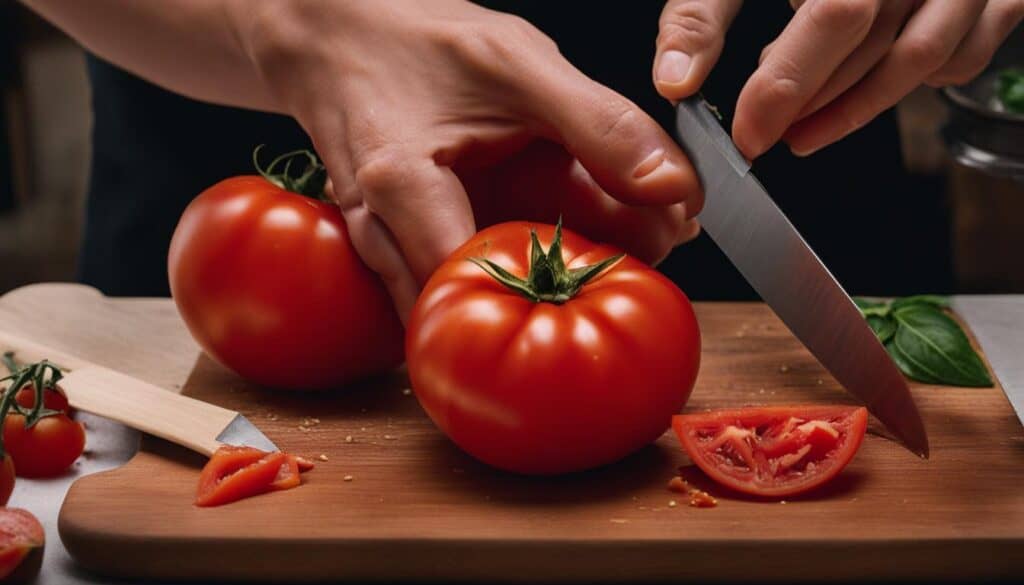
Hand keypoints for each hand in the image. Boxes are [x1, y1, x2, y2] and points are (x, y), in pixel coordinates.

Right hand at [231, 0, 701, 317]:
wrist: (332, 38)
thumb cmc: (416, 39)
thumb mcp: (519, 64)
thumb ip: (600, 125)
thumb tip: (675, 189)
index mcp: (402, 188)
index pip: (488, 285)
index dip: (572, 290)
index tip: (640, 268)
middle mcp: (382, 236)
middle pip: (481, 307)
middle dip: (565, 296)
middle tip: (643, 257)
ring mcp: (382, 250)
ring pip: (466, 300)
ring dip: (540, 286)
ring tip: (616, 248)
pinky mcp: (394, 249)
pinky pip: (452, 278)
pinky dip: (508, 267)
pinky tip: (560, 239)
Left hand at [653, 0, 1023, 158]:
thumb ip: (700, 13)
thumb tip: (674, 83)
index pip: (836, 14)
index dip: (788, 82)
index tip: (749, 133)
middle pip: (877, 44)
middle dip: (813, 102)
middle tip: (766, 132)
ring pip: (924, 59)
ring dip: (859, 107)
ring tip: (804, 127)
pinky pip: (964, 56)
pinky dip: (917, 83)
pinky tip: (868, 83)